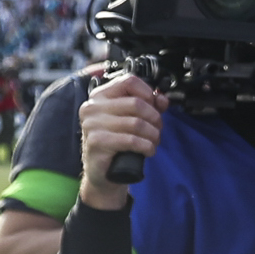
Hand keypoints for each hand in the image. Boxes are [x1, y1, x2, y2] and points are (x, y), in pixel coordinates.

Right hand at [74, 74, 164, 213]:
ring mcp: (92, 124)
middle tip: (158, 129)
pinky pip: (131, 140)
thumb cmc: (117, 143)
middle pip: (136, 103)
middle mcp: (92, 107)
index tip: (155, 106)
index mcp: (100, 96)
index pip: (129, 81)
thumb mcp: (132, 119)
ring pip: (136, 123)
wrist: (104, 172)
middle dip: (155, 118)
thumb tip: (162, 99)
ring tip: (154, 141)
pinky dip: (146, 146)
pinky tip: (148, 150)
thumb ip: (148, 105)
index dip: (148, 92)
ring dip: (153, 134)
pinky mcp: (96, 142)